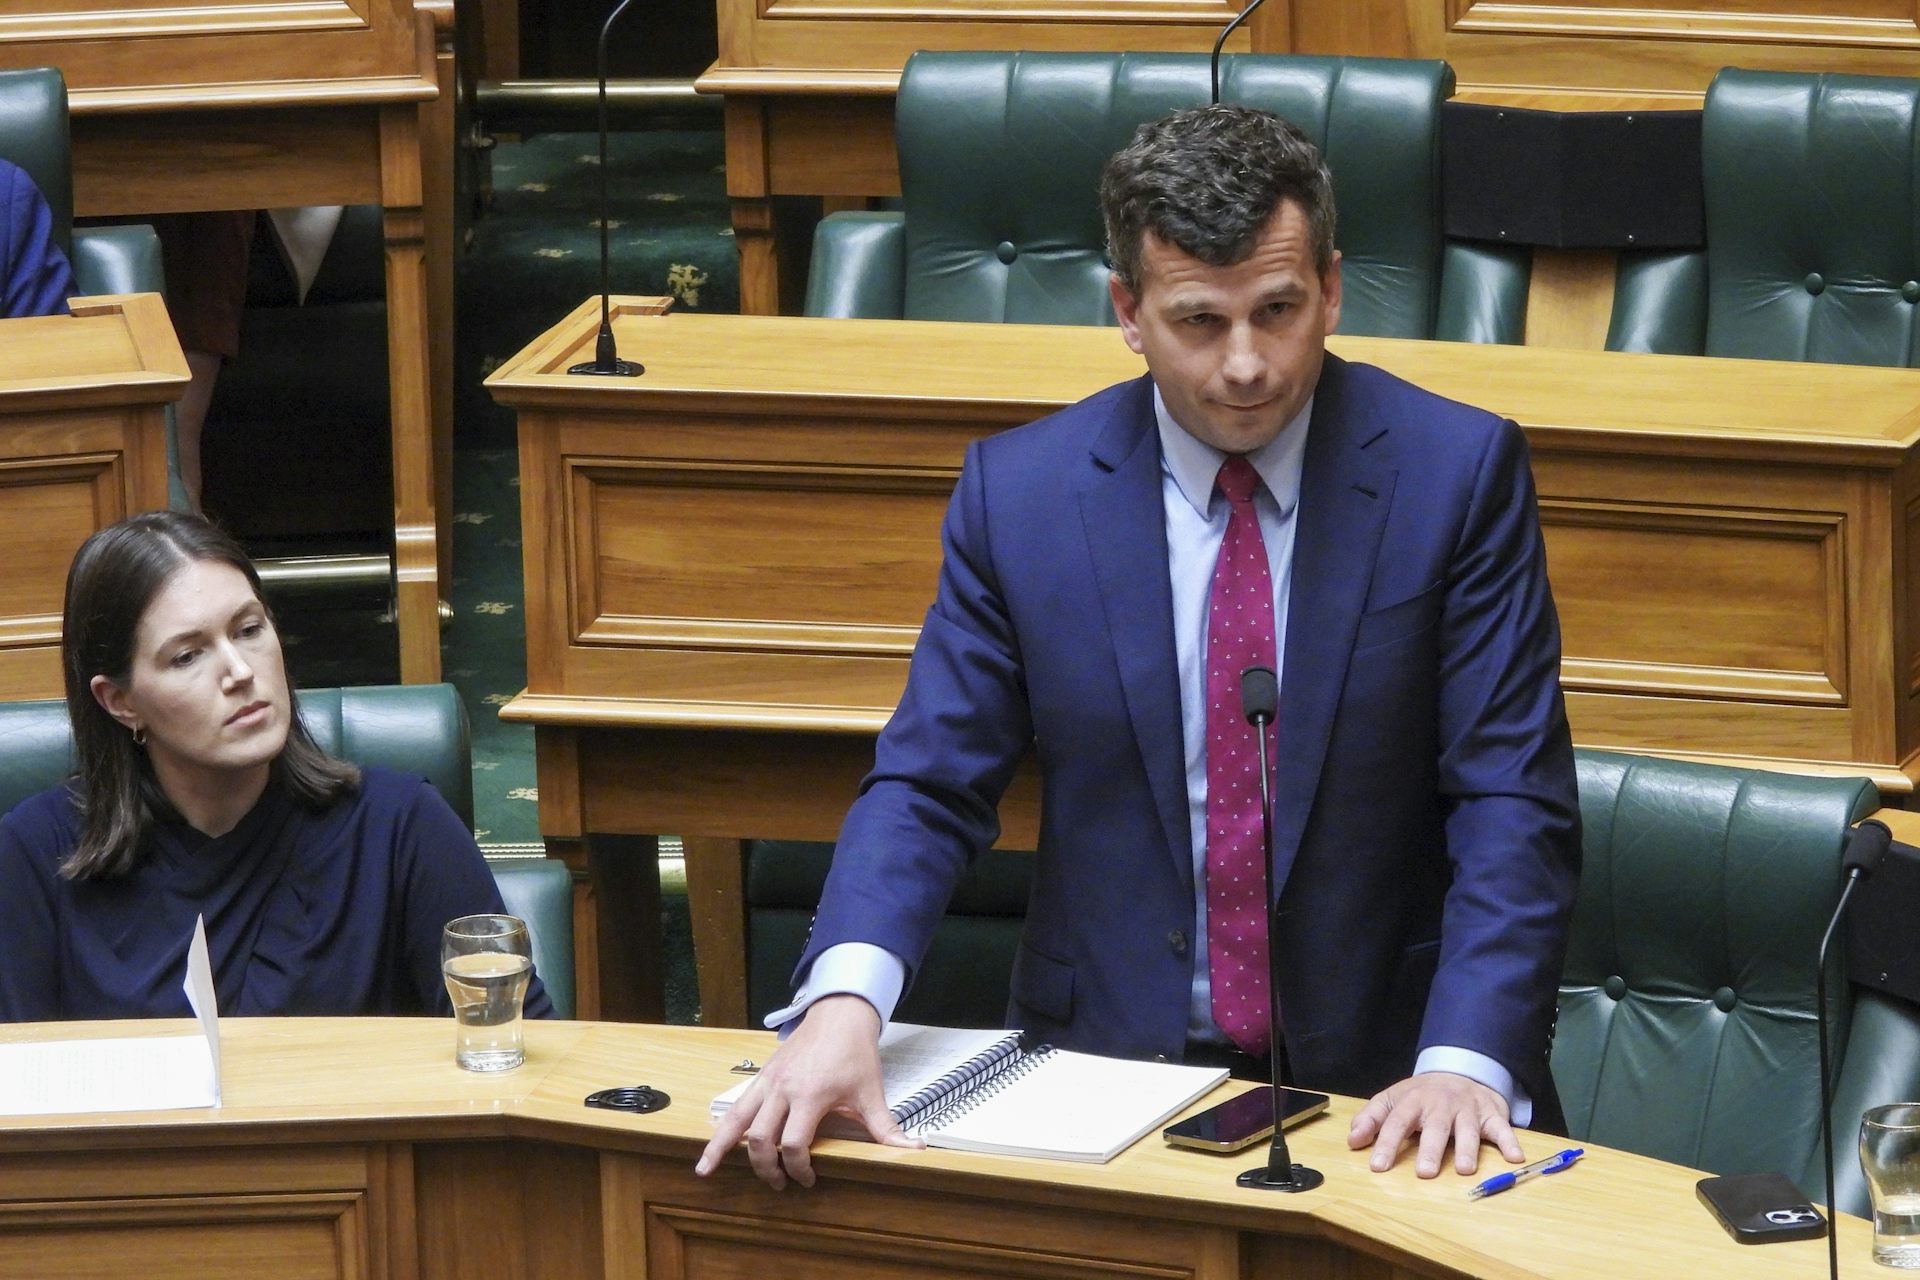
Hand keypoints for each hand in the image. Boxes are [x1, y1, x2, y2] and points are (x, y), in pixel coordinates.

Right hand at [693, 994, 921, 1187]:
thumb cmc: (855, 1052)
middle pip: (762, 1138)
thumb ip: (886, 1126)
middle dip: (766, 1167)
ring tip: (704, 1171)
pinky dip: (722, 1126)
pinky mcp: (762, 1075)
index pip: (795, 1144)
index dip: (800, 1168)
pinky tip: (711, 1144)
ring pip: (737, 1119)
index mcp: (810, 1095)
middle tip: (777, 1184)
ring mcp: (769, 1081)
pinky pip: (737, 1105)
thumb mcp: (872, 1090)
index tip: (809, 1180)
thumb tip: (914, 1149)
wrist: (839, 1013)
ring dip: (722, 1147)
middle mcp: (784, 1089)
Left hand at [1346, 1071, 1523, 1176]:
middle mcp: (1440, 1104)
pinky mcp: (1491, 1114)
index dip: (1386, 1143)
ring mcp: (1467, 1108)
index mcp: (1413, 1101)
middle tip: (1424, 1173)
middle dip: (1430, 1149)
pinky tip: (1514, 1157)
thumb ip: (1371, 1118)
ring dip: (1467, 1148)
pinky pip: (1502, 1128)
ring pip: (1468, 1128)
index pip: (1396, 1122)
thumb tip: (1352, 1140)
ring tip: (1464, 1169)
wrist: (1459, 1070)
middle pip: (1435, 1126)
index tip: (1377, 1166)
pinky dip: (1509, 1141)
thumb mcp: (1392, 1099)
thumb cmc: (1421, 1094)